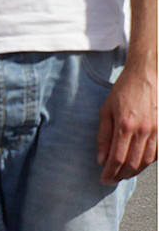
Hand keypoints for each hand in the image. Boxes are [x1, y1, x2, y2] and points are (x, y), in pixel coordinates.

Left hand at [97, 61, 157, 182]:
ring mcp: (156, 131)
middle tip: (112, 179)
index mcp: (125, 125)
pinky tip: (138, 164)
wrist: (145, 76)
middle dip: (121, 175)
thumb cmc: (122, 91)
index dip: (110, 172)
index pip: (117, 158)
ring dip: (134, 172)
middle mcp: (143, 131)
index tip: (104, 179)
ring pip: (146, 162)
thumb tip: (101, 159)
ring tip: (123, 174)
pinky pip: (157, 154)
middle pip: (133, 163)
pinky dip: (147, 163)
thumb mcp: (106, 110)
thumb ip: (103, 136)